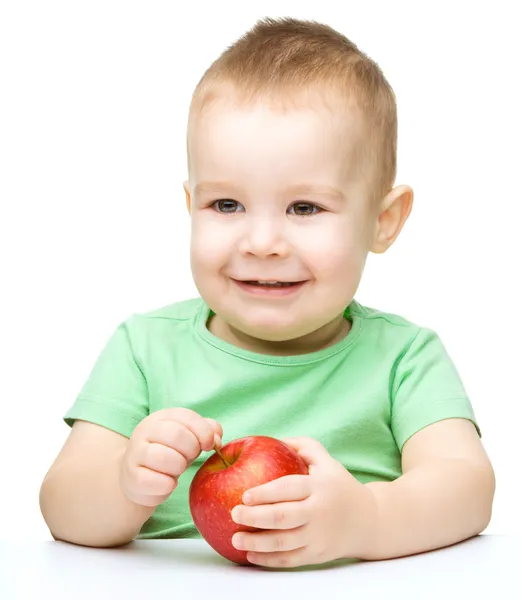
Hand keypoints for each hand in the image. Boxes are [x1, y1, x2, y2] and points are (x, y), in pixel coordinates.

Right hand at [120, 408, 222, 506]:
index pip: (187, 417)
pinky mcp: (132, 478)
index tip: (208, 445)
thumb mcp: (189, 436)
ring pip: (166, 457)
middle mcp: (145, 431)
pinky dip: (168, 486)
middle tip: (189, 458)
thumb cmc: (171, 451)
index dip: (203, 432)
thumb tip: (216, 438)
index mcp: (161, 418)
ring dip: (178, 468)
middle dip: (191, 450)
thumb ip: (207, 431)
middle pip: (177, 435)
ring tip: (176, 470)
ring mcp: (135, 454)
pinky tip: (167, 483)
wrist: (138, 473)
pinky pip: (156, 482)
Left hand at [230, 437, 377, 567]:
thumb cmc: (339, 485)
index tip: (244, 495)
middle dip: (255, 517)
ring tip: (236, 539)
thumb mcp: (327, 461)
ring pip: (284, 542)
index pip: (289, 488)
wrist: (369, 520)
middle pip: (283, 517)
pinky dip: (269, 560)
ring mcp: (319, 536)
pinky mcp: (317, 555)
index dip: (265, 493)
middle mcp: (319, 512)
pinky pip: (290, 560)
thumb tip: (271, 439)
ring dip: (257, 543)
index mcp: (319, 486)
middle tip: (234, 514)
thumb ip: (302, 446)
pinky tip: (251, 556)